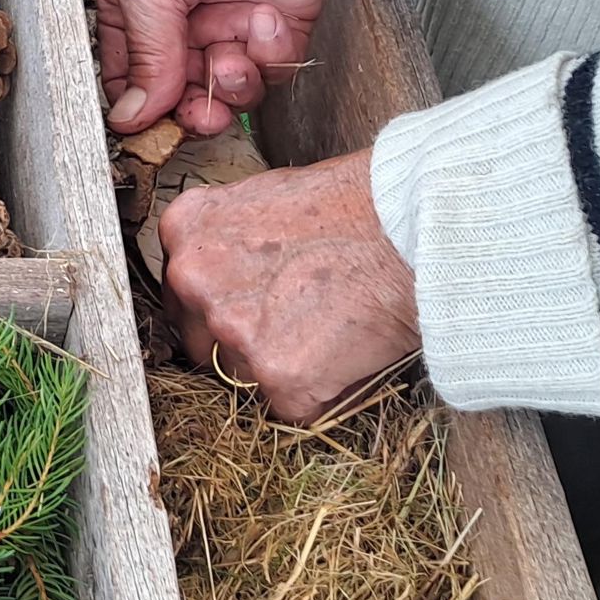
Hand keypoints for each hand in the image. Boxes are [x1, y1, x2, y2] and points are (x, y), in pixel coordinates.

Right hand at [99, 0, 421, 135]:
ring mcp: (230, 25)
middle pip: (176, 95)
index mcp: (134, 6)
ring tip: (232, 53)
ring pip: (224, 92)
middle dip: (188, 107)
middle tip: (197, 108)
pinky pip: (269, 73)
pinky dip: (267, 57)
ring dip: (229, 82)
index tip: (149, 125)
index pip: (125, 78)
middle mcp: (180, 21)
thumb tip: (131, 117)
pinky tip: (264, 20)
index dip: (137, 107)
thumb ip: (144, 55)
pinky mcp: (278, 27)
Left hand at [159, 150, 419, 421]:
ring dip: (278, 369)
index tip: (253, 306)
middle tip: (296, 326)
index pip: (182, 291)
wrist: (418, 225)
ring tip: (331, 333)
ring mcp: (233, 332)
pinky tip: (351, 353)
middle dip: (239, 342)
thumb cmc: (358, 201)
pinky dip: (323, 393)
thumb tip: (227, 267)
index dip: (219, 304)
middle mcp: (193, 280)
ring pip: (239, 377)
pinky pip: (290, 406)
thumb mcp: (268, 194)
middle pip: (199, 339)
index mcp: (186, 229)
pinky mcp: (278, 377)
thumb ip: (231, 235)